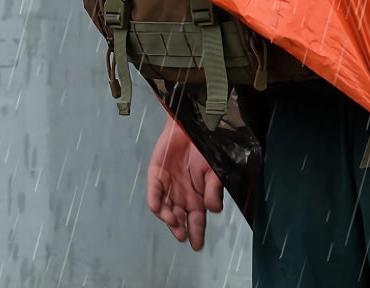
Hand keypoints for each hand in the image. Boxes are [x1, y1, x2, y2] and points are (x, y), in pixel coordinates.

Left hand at [147, 116, 223, 249]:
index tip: (197, 245)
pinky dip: (156, 201)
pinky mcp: (156, 175)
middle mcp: (182, 194)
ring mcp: (168, 185)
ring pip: (166, 209)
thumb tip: (214, 209)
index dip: (197, 232)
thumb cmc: (206, 146)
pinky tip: (160, 208)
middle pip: (179, 218)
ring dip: (169, 218)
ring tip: (174, 222)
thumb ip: (214, 189)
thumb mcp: (215, 169)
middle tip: (182, 236)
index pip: (197, 219)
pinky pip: (154, 192)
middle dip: (180, 229)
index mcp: (198, 196)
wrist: (192, 124)